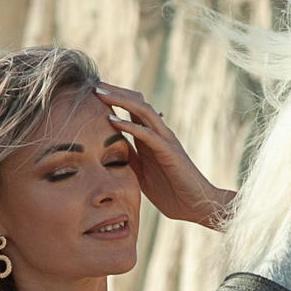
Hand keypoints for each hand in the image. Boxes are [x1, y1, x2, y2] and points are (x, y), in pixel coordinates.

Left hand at [97, 83, 233, 228]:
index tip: (93, 93)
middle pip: (137, 103)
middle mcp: (159, 133)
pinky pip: (147, 134)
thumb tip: (110, 151)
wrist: (196, 206)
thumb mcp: (141, 174)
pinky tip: (112, 120)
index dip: (115, 99)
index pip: (132, 110)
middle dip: (116, 92)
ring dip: (121, 100)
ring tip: (101, 94)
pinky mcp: (169, 151)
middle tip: (94, 85)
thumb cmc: (171, 192)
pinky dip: (129, 125)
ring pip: (143, 110)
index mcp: (151, 138)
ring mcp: (166, 140)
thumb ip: (130, 159)